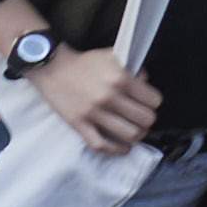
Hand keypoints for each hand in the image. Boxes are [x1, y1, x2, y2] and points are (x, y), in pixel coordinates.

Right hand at [28, 41, 162, 153]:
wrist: (52, 67)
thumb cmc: (83, 63)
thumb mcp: (113, 57)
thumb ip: (133, 69)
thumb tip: (146, 85)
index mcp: (120, 78)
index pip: (153, 100)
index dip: (152, 102)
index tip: (147, 103)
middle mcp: (109, 96)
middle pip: (146, 120)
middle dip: (146, 120)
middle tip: (140, 118)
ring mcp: (94, 113)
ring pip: (131, 135)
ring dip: (137, 135)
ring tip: (134, 131)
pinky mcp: (79, 124)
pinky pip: (102, 145)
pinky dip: (117, 150)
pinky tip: (123, 147)